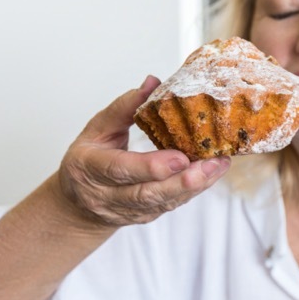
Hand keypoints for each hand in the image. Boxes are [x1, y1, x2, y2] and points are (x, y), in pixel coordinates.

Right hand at [56, 77, 229, 227]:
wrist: (79, 203)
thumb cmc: (90, 158)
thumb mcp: (97, 129)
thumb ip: (124, 107)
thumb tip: (153, 82)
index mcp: (89, 168)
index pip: (120, 169)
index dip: (150, 166)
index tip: (180, 158)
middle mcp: (105, 195)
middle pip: (146, 193)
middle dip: (182, 181)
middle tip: (211, 164)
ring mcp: (125, 210)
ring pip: (162, 202)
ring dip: (194, 185)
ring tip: (219, 165)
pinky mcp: (143, 216)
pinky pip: (170, 205)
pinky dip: (192, 190)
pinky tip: (210, 174)